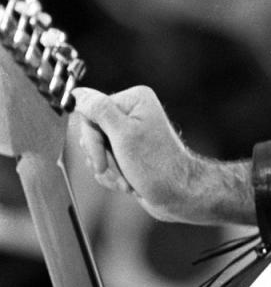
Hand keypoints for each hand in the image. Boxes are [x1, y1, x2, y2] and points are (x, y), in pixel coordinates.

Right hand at [71, 85, 252, 224]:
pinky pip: (103, 161)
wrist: (176, 194)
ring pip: (96, 150)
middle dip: (102, 158)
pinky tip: (127, 182)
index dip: (92, 140)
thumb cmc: (156, 166)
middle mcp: (132, 111)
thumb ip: (99, 110)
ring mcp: (130, 132)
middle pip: (92, 133)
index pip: (90, 113)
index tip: (101, 159)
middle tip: (120, 171)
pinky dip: (111, 175)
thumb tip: (77, 92)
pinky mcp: (127, 150)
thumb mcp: (123, 135)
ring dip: (108, 169)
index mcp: (134, 99)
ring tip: (126, 179)